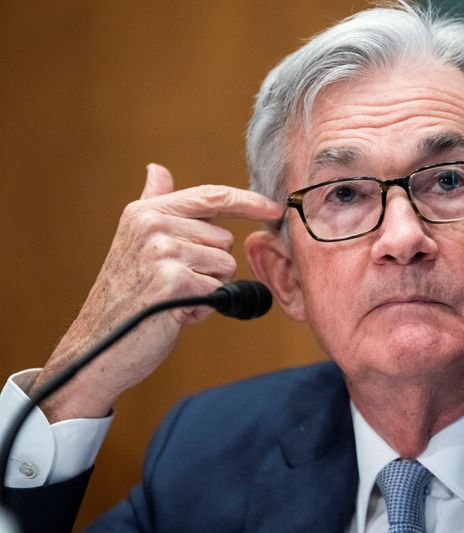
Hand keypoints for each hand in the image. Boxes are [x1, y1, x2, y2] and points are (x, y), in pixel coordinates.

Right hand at [31, 164, 282, 421]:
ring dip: (207, 289)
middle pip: (225, 240)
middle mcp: (152, 225)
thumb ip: (154, 204)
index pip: (211, 196)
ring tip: (173, 299)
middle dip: (211, 267)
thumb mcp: (135, 241)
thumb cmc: (126, 296)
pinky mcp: (174, 281)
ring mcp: (162, 251)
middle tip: (174, 285)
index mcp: (145, 211)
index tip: (275, 209)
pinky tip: (174, 314)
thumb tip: (157, 168)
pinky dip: (203, 309)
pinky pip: (218, 290)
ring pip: (226, 266)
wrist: (99, 347)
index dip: (248, 202)